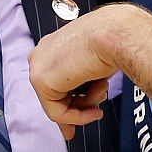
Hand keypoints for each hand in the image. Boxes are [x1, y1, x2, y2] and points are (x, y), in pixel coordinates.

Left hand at [29, 4, 138, 138]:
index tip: (79, 117)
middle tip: (95, 116)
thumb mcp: (95, 67)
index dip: (68, 101)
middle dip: (75, 111)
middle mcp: (41, 54)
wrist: (114, 34)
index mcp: (54, 45)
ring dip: (85, 106)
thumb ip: (85, 85)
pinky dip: (78, 117)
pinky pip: (57, 113)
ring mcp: (38, 67)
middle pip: (54, 94)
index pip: (55, 81)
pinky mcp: (40, 81)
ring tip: (102, 92)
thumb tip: (85, 107)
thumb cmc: (113, 42)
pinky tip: (95, 110)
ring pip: (57, 105)